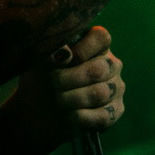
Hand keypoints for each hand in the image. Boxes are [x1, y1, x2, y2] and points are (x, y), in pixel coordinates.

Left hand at [14, 26, 124, 144]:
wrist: (38, 110)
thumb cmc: (42, 78)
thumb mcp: (41, 61)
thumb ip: (52, 51)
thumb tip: (65, 54)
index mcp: (96, 45)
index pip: (101, 37)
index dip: (81, 48)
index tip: (60, 59)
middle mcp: (111, 64)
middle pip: (98, 69)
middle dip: (68, 79)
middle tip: (52, 83)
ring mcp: (116, 87)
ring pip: (100, 93)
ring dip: (72, 99)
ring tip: (57, 100)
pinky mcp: (116, 110)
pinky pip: (104, 115)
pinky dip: (81, 116)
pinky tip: (68, 115)